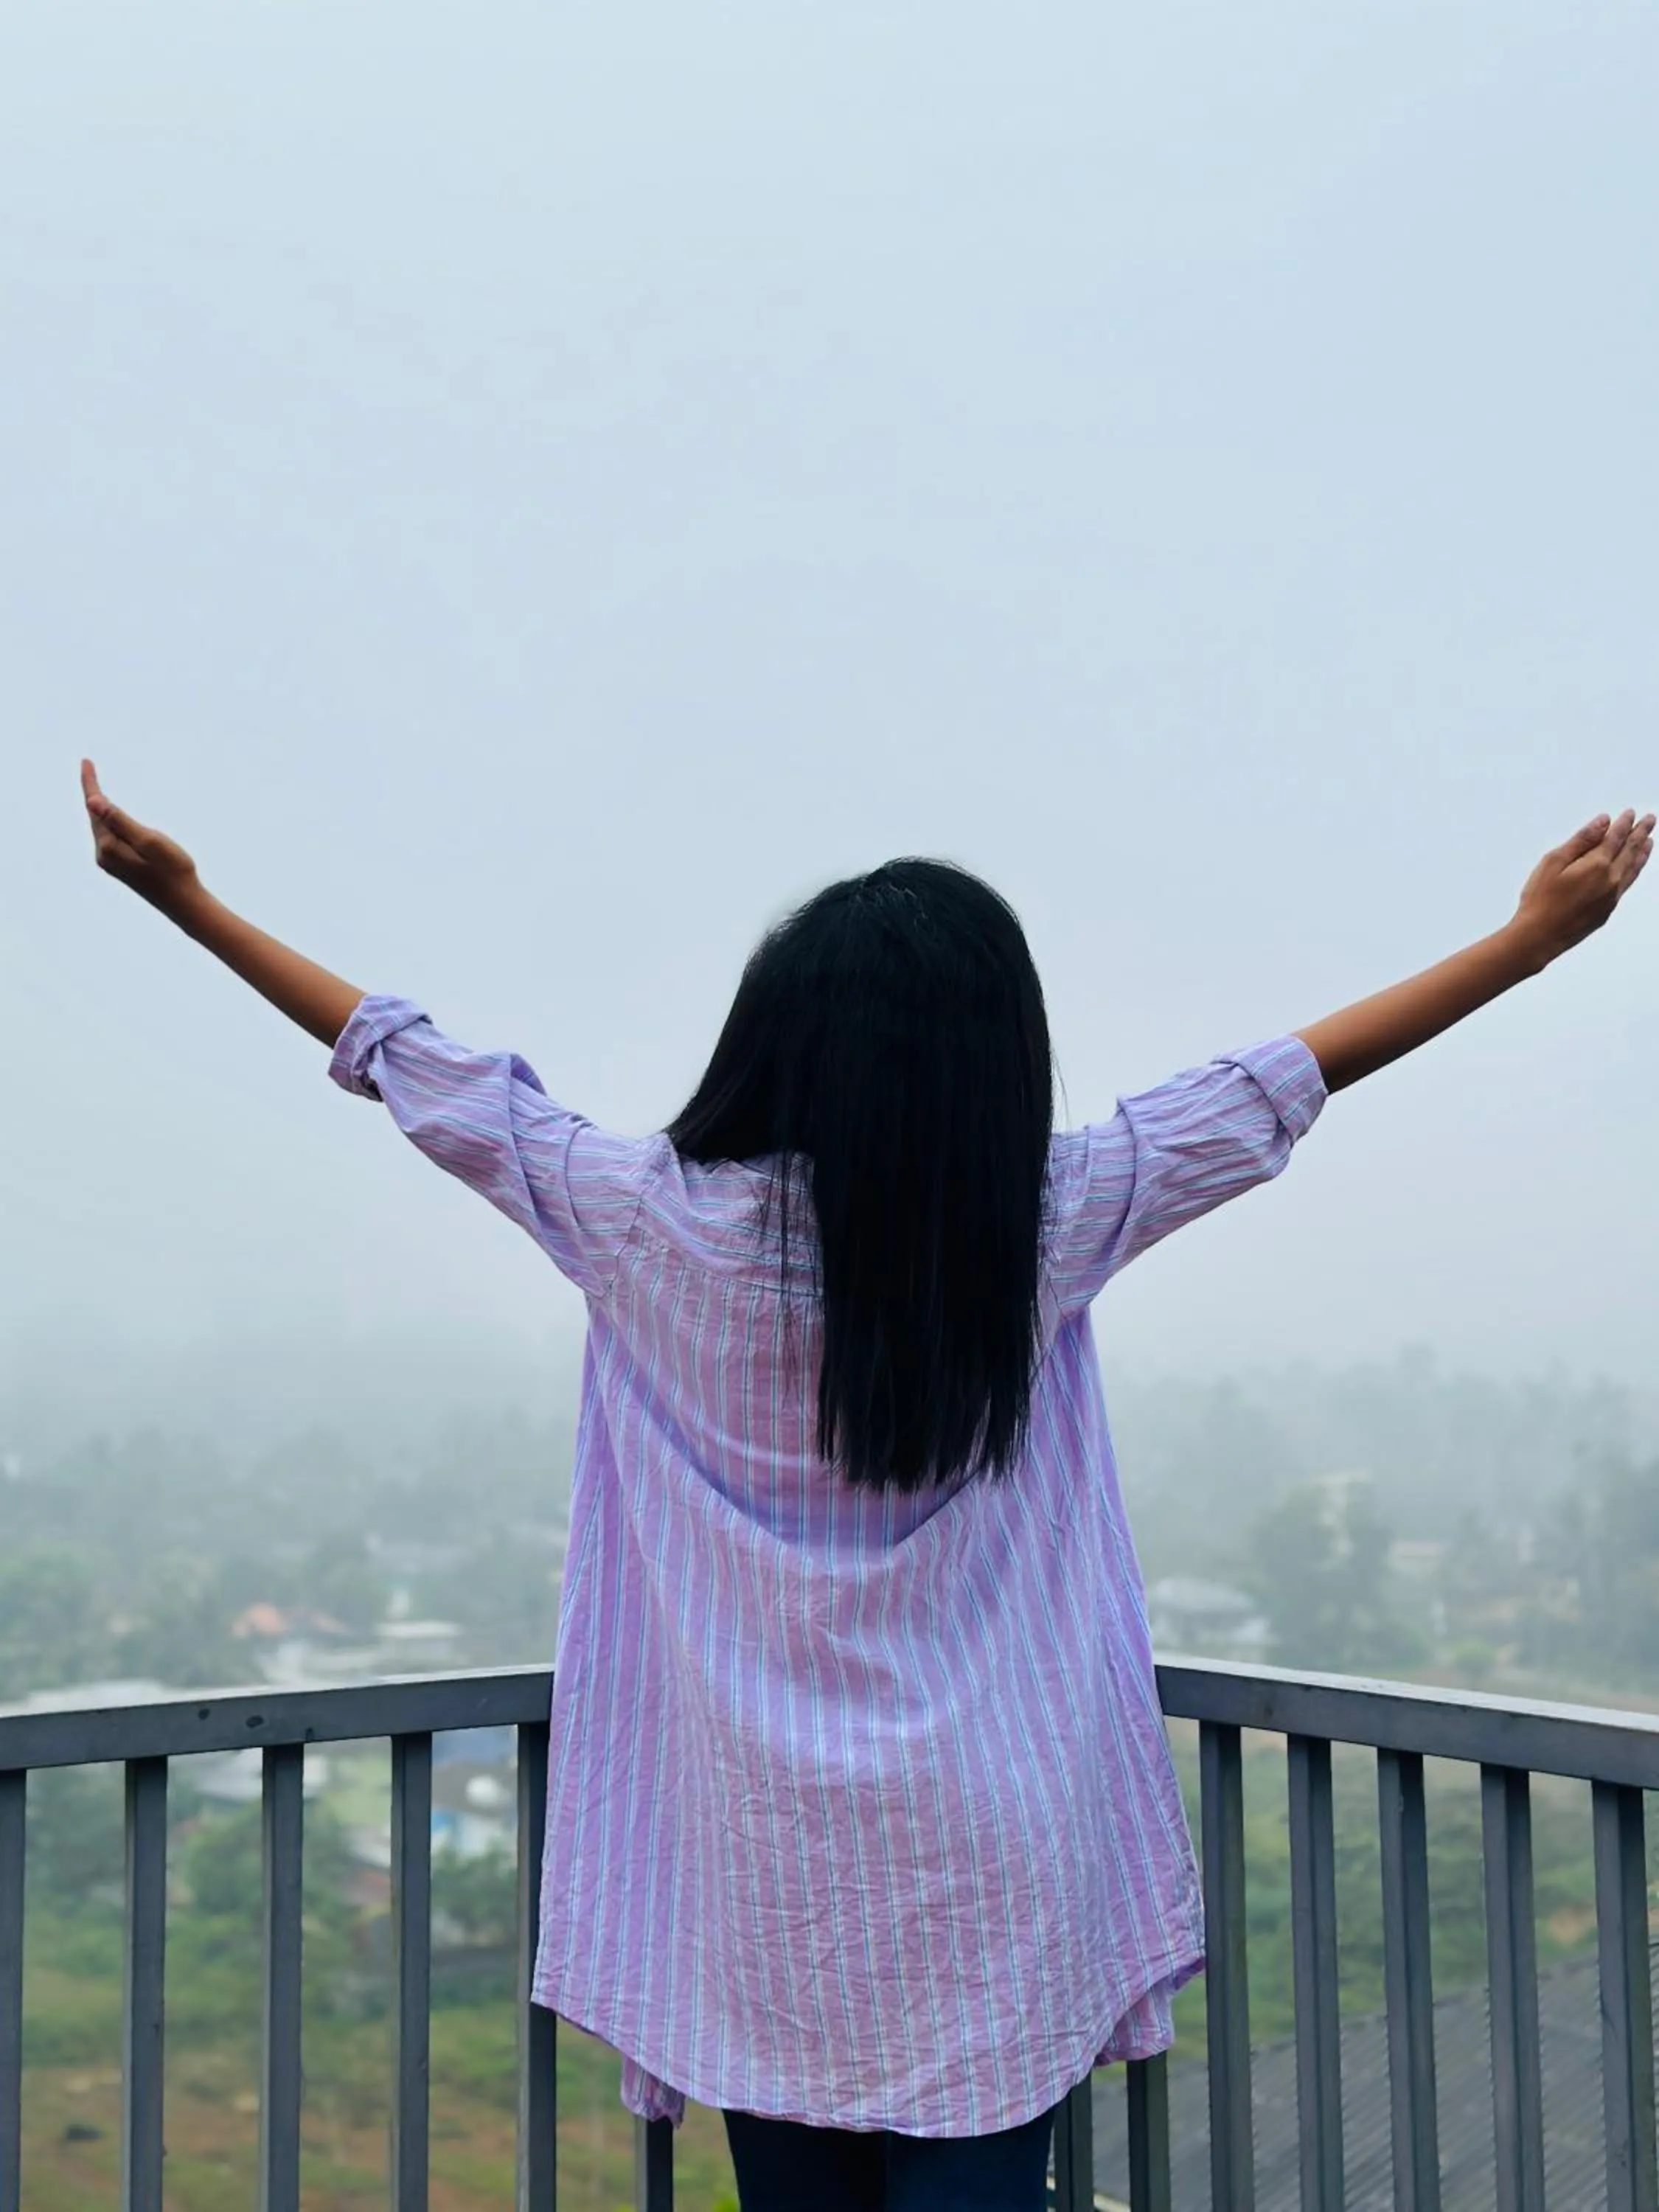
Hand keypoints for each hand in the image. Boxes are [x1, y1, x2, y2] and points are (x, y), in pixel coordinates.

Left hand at [81, 758, 204, 917]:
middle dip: (93, 792)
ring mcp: (111, 863)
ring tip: (96, 787)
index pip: (95, 807)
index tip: (85, 761)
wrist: (184, 903)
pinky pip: (110, 837)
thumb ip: (120, 820)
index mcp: (108, 846)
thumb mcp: (149, 840)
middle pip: (95, 816)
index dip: (91, 784)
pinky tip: (111, 817)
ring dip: (101, 808)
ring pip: (102, 827)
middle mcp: (104, 855)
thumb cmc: (173, 870)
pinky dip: (109, 822)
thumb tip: (92, 802)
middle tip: (88, 767)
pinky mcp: (121, 867)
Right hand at [1513, 808, 1653, 966]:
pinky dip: (1634, 870)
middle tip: (1650, 820)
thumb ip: (1581, 840)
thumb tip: (1603, 822)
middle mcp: (1610, 879)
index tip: (1631, 813)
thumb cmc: (1540, 900)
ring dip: (1642, 852)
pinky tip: (1633, 866)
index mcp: (1597, 865)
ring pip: (1633, 868)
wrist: (1539, 936)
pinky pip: (1627, 883)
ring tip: (1649, 841)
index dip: (1624, 823)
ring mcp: (1612, 896)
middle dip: (1640, 833)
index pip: (1616, 837)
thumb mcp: (1554, 862)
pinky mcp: (1608, 910)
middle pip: (1630, 851)